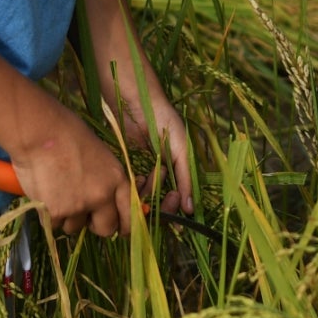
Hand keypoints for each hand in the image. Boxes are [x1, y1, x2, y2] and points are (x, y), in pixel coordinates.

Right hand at [9, 108, 134, 236]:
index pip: (130, 213)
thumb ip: (105, 179)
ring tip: (57, 193)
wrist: (40, 132)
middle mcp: (102, 196)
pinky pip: (54, 224)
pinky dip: (48, 214)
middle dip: (94, 224)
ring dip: (67, 217)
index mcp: (117, 179)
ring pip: (75, 227)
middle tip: (82, 212)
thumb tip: (104, 199)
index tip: (119, 229)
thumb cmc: (68, 134)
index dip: (124, 225)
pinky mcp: (56, 212)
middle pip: (106, 229)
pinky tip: (44, 194)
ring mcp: (79, 206)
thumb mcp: (100, 154)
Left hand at [120, 77, 195, 215]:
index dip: (174, 210)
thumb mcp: (180, 149)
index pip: (177, 200)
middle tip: (158, 194)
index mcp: (176, 170)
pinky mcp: (126, 167)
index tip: (174, 217)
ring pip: (143, 197)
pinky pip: (130, 187)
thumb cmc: (164, 121)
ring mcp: (142, 171)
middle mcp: (160, 174)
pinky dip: (133, 186)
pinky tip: (135, 177)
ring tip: (145, 178)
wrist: (136, 100)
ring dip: (145, 193)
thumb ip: (185, 178)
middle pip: (159, 203)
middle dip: (159, 203)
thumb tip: (190, 210)